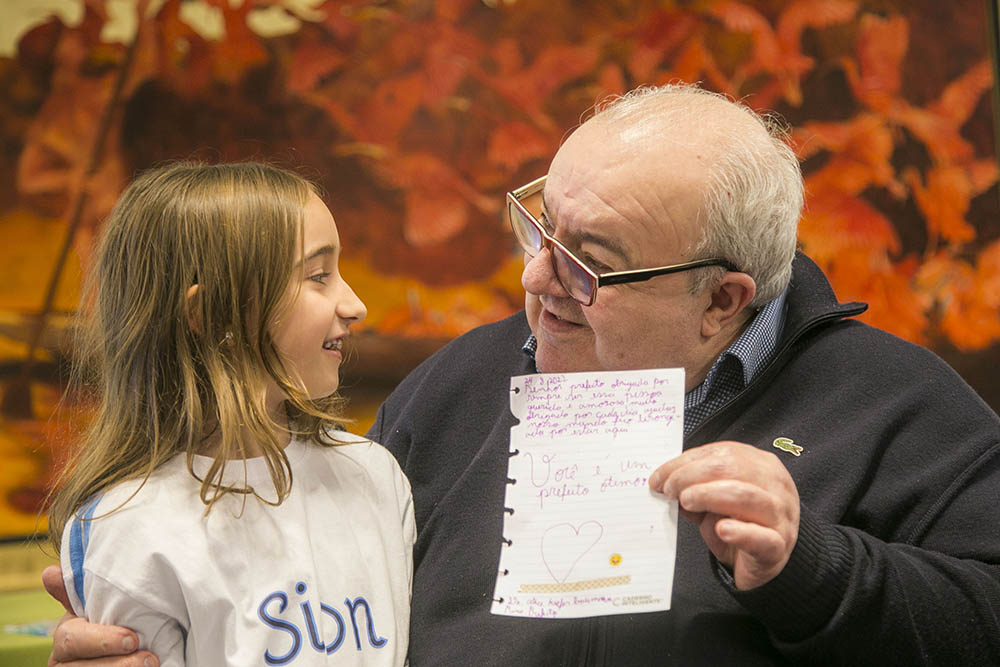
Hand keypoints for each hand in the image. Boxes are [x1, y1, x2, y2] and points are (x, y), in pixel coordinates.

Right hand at [42, 565, 157, 666]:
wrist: (123, 647)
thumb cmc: (111, 624)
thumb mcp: (95, 609)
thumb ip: (77, 593)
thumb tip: (50, 572)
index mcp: (66, 637)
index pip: (72, 639)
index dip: (102, 640)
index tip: (132, 638)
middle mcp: (64, 662)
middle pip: (81, 666)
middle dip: (117, 663)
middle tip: (148, 658)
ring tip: (151, 664)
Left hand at [648, 441, 799, 590]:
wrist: (763, 562)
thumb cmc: (738, 524)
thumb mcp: (714, 501)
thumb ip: (696, 487)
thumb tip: (665, 482)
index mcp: (761, 466)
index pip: (722, 453)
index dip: (685, 462)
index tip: (659, 477)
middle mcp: (776, 485)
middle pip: (733, 468)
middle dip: (692, 475)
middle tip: (670, 490)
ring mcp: (781, 515)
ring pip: (746, 495)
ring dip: (709, 495)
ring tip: (686, 502)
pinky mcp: (778, 547)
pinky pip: (761, 537)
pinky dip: (739, 532)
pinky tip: (721, 529)